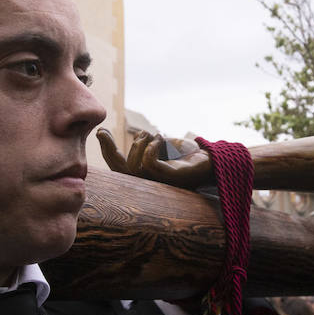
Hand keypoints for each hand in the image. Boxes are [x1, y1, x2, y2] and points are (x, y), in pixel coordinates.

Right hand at [96, 129, 212, 188]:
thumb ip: (146, 146)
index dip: (107, 151)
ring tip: (154, 136)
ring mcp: (160, 183)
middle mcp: (149, 183)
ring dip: (139, 144)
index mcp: (145, 176)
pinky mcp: (172, 179)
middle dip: (108, 149)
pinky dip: (150, 149)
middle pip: (120, 171)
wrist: (212, 159)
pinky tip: (159, 139)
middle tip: (104, 131)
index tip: (101, 131)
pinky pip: (150, 166)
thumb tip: (134, 135)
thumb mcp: (162, 146)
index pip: (119, 168)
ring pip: (133, 168)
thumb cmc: (186, 155)